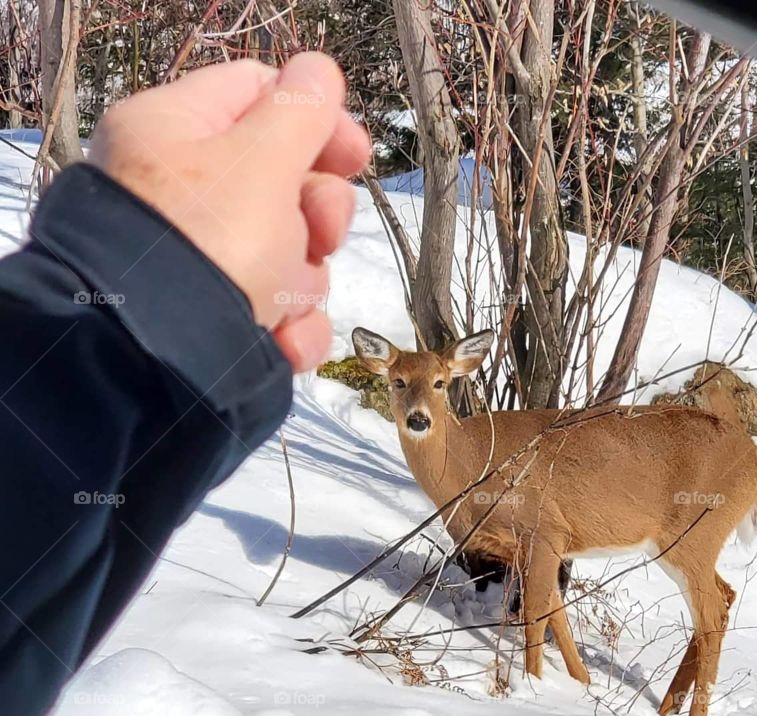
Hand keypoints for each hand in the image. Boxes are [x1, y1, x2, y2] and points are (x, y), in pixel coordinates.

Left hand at [88, 53, 369, 370]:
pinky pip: (279, 312)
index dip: (316, 122)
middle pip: (283, 184)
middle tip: (318, 235)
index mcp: (176, 135)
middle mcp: (185, 197)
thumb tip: (320, 71)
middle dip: (316, 217)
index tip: (356, 156)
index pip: (258, 97)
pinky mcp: (220, 323)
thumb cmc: (211, 241)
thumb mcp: (262, 161)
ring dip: (302, 283)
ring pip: (289, 257)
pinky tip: (285, 340)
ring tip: (279, 302)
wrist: (160, 362)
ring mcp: (203, 264)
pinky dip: (292, 329)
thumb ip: (300, 112)